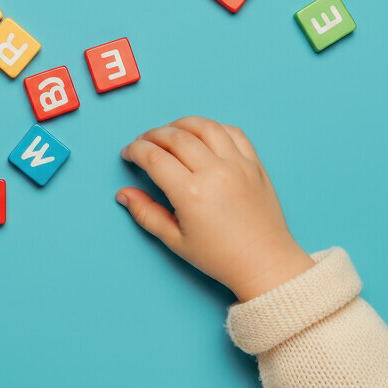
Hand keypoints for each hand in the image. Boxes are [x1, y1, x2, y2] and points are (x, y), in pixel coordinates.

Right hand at [117, 117, 312, 301]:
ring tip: (169, 132)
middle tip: (143, 142)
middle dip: (152, 135)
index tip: (128, 154)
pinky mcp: (255, 164)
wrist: (264, 263)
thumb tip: (123, 194)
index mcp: (191, 194)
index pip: (154, 157)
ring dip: (181, 124)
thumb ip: (145, 213)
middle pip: (175, 136)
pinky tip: (202, 135)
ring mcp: (238, 165)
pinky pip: (233, 132)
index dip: (135, 151)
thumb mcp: (175, 240)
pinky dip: (213, 128)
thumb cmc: (220, 257)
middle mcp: (215, 173)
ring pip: (204, 126)